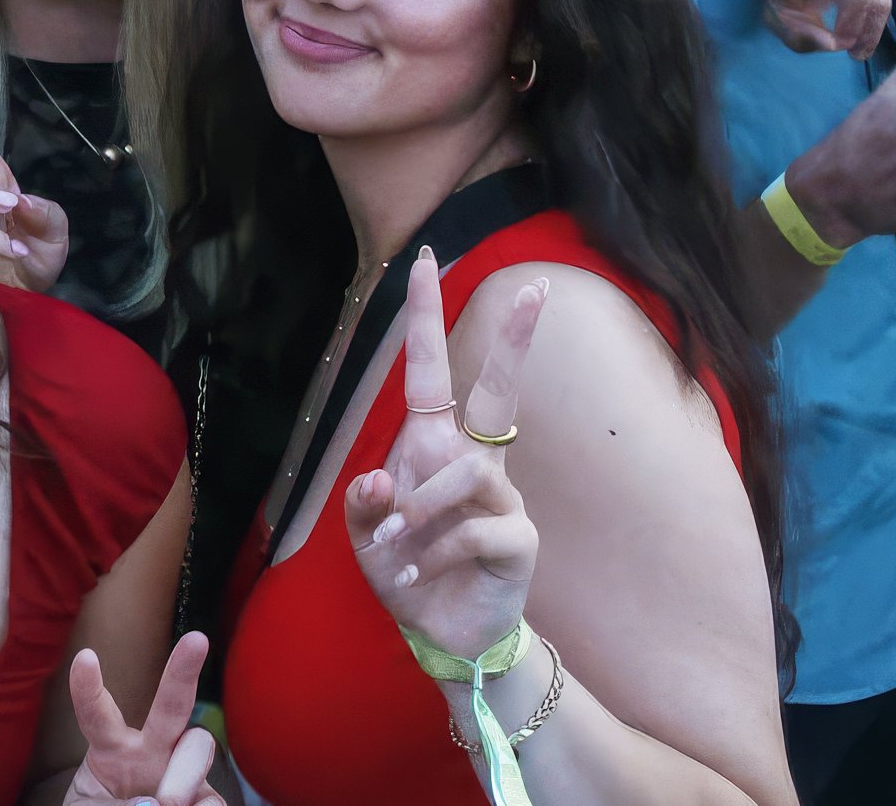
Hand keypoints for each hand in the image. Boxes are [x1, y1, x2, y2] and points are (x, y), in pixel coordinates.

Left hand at [57, 632, 212, 805]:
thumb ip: (107, 804)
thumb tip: (155, 804)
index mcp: (112, 751)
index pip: (98, 716)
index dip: (89, 689)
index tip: (85, 656)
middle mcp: (150, 754)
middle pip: (170, 707)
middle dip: (182, 672)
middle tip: (197, 639)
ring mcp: (180, 775)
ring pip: (199, 746)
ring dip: (185, 772)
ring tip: (167, 801)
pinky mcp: (205, 801)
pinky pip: (213, 800)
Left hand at [348, 248, 542, 669]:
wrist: (441, 635)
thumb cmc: (407, 573)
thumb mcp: (367, 540)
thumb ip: (362, 508)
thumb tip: (375, 482)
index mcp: (435, 448)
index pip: (433, 373)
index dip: (426, 319)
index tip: (425, 260)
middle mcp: (475, 462)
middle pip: (499, 391)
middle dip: (514, 342)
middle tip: (533, 291)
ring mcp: (502, 497)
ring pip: (464, 474)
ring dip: (419, 509)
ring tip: (395, 544)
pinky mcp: (517, 538)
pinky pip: (472, 528)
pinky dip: (433, 550)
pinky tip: (419, 572)